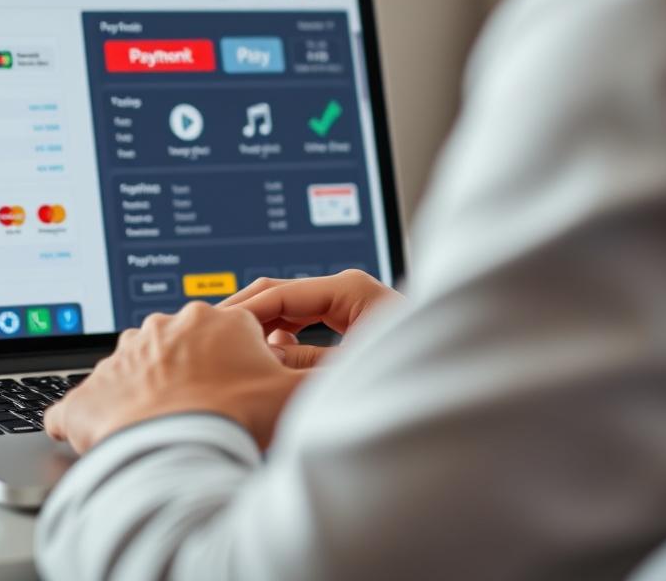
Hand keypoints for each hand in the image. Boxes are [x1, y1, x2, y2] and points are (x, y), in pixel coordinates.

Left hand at [44, 302, 304, 454]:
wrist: (174, 453)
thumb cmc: (234, 421)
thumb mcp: (293, 396)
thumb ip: (322, 378)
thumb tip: (350, 368)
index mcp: (214, 320)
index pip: (225, 338)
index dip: (233, 367)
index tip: (231, 393)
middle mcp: (163, 327)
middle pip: (180, 353)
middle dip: (189, 379)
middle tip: (204, 414)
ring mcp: (119, 357)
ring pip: (136, 374)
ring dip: (146, 397)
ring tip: (166, 431)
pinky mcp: (85, 393)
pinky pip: (83, 407)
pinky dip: (94, 422)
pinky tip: (108, 440)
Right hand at [223, 270, 403, 366]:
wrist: (452, 377)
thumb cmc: (413, 375)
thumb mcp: (350, 370)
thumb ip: (301, 363)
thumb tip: (261, 358)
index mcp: (350, 288)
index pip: (280, 293)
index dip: (245, 314)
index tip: (216, 333)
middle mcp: (348, 289)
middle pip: (281, 296)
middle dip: (248, 319)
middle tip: (213, 339)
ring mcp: (349, 302)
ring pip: (290, 310)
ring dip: (264, 331)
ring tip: (231, 352)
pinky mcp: (349, 318)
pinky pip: (305, 322)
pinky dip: (284, 339)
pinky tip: (264, 360)